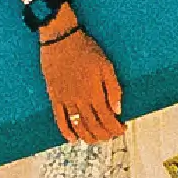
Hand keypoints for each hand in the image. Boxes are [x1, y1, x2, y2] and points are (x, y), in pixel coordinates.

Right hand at [38, 19, 122, 145]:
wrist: (60, 38)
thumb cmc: (85, 49)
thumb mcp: (106, 65)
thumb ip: (113, 89)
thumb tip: (118, 110)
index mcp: (94, 92)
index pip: (107, 119)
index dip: (116, 128)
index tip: (123, 129)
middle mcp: (79, 100)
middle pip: (93, 126)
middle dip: (105, 134)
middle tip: (112, 135)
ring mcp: (65, 100)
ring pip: (78, 127)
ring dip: (89, 137)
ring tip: (97, 139)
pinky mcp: (54, 97)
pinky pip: (59, 119)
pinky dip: (66, 132)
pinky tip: (73, 139)